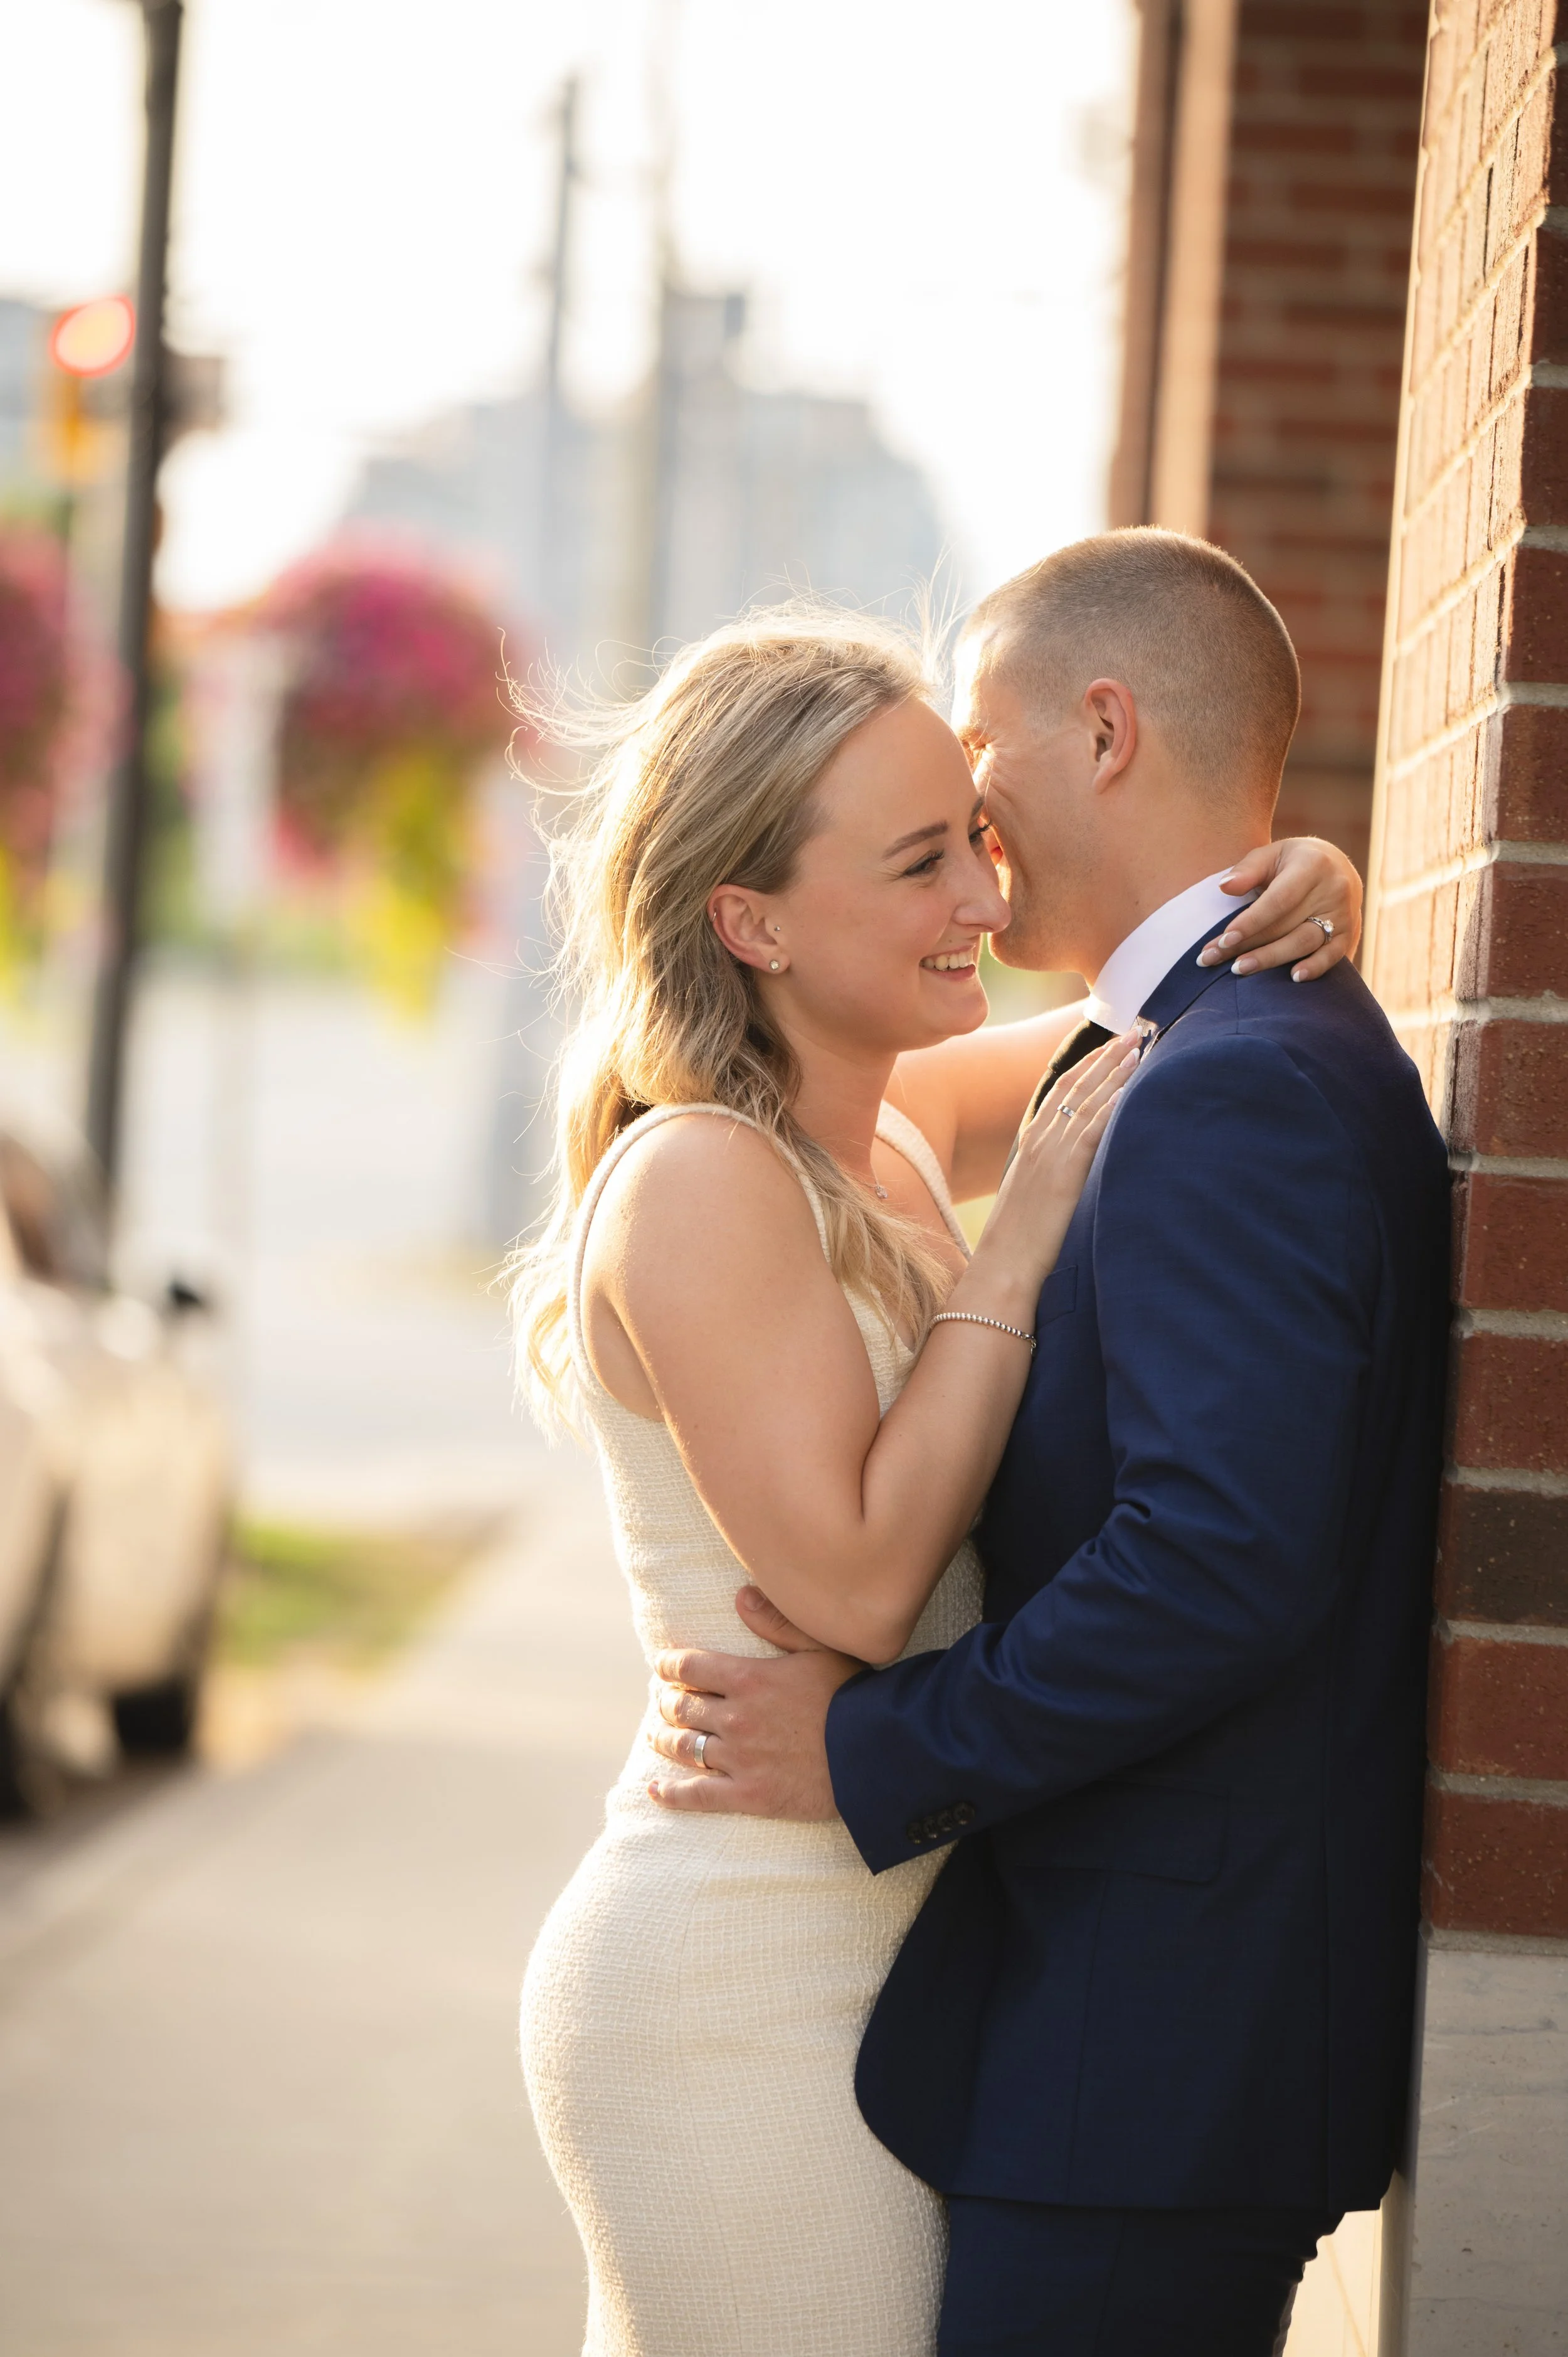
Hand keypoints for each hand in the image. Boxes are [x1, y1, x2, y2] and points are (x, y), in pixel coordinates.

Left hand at [647, 1586, 859, 1818]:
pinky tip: (654, 1790)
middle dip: (667, 1701)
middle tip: (664, 1701)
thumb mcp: (819, 1647)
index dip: (671, 1665)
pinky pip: (697, 1795)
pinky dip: (670, 1794)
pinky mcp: (748, 1795)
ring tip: (658, 1736)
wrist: (874, 1753)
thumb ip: (777, 1622)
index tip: (664, 1666)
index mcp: (749, 1678)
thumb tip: (740, 1596)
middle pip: (681, 1706)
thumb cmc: (852, 1695)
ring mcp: (739, 1758)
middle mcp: (736, 1717)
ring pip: (684, 1746)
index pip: (690, 1666)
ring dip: (664, 1739)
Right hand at [976, 1030, 1137, 1291]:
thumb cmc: (1017, 1242)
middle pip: (1077, 1086)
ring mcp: (1051, 1154)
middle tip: (1133, 1032)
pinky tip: (1130, 1088)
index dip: (1085, 1065)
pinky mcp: (1066, 1172)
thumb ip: (1050, 1174)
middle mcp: (1040, 1141)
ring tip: (1139, 1047)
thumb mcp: (1031, 1197)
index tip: (1107, 1046)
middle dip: (1106, 1057)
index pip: (1059, 1090)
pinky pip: (1092, 1130)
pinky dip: (1112, 1105)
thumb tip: (1070, 1170)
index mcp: (1031, 1144)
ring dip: (1115, 1071)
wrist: (1003, 1265)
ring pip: (1087, 1100)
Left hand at [1198, 837, 1362, 979]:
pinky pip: (1333, 955)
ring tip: (1239, 969)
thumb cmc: (1292, 862)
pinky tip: (1293, 978)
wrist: (1335, 866)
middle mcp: (1334, 889)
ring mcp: (1344, 913)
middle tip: (1213, 959)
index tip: (1224, 939)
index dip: (1251, 922)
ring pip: (1305, 942)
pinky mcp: (1350, 933)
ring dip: (1271, 959)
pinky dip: (1315, 968)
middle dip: (1248, 944)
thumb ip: (1248, 869)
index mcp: (1313, 865)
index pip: (1278, 900)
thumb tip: (1225, 887)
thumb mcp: (1271, 854)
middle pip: (1287, 925)